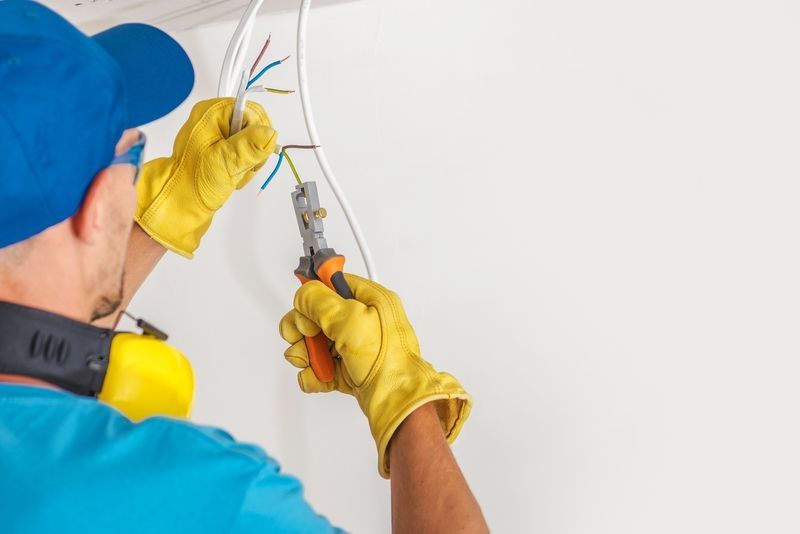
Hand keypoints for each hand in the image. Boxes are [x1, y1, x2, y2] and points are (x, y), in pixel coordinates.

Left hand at [135, 98, 277, 257]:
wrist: (181, 202)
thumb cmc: (195, 182)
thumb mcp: (225, 163)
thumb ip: (249, 147)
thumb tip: (270, 133)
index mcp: (212, 113)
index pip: (252, 111)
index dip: (257, 134)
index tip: (249, 154)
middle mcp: (215, 119)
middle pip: (255, 127)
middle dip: (254, 151)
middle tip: (239, 167)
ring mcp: (219, 134)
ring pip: (254, 142)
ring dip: (250, 162)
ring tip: (234, 174)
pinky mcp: (223, 148)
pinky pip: (247, 153)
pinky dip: (245, 166)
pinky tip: (233, 176)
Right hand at [279, 274, 471, 477]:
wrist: (395, 400)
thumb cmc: (386, 360)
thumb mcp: (349, 319)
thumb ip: (319, 301)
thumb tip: (304, 294)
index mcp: (371, 300)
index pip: (334, 285)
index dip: (314, 296)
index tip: (305, 310)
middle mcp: (364, 321)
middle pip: (318, 316)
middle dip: (304, 331)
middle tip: (305, 340)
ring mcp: (356, 346)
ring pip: (316, 343)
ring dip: (307, 355)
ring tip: (313, 364)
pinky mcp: (350, 369)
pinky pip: (321, 366)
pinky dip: (315, 374)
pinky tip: (319, 378)